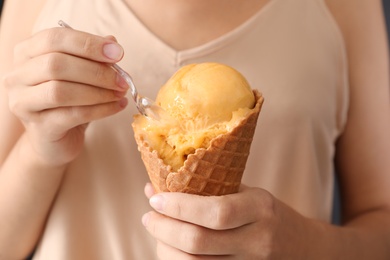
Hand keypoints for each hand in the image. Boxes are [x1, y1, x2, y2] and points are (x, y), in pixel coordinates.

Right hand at [2, 27, 128, 165]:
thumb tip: (112, 42)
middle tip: (122, 80)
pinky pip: (73, 115)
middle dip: (96, 71)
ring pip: (61, 91)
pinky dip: (101, 109)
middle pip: (56, 65)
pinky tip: (118, 106)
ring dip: (98, 91)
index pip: (54, 38)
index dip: (88, 44)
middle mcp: (18, 76)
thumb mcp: (80, 74)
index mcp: (26, 53)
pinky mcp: (40, 128)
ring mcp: (24, 103)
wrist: (56, 140)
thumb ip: (92, 56)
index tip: (118, 53)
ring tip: (120, 93)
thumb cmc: (68, 102)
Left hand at [143, 183, 310, 258]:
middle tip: (149, 217)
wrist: (301, 247)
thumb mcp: (245, 192)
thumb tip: (153, 187)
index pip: (215, 212)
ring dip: (166, 249)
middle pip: (199, 242)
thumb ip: (204, 188)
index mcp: (260, 208)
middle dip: (164, 229)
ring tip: (157, 233)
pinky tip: (171, 250)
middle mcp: (257, 240)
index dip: (180, 206)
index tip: (155, 199)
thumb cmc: (266, 213)